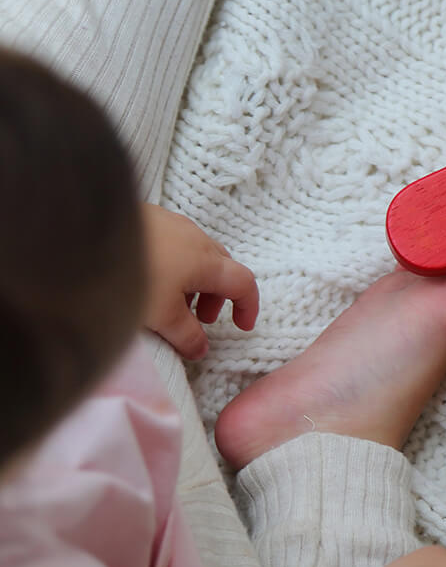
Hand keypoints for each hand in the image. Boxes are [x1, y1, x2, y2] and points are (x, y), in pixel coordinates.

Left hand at [141, 204, 258, 358]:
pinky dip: (174, 264)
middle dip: (218, 295)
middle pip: (221, 266)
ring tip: (171, 301)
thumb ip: (187, 336)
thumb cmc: (129, 276)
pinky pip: (173, 242)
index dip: (248, 307)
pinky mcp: (145, 216)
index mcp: (207, 260)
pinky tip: (149, 278)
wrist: (75, 237)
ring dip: (194, 281)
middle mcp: (194, 236)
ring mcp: (170, 222)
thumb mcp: (161, 316)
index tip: (241, 327)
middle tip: (201, 319)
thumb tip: (200, 349)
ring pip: (196, 253)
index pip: (244, 282)